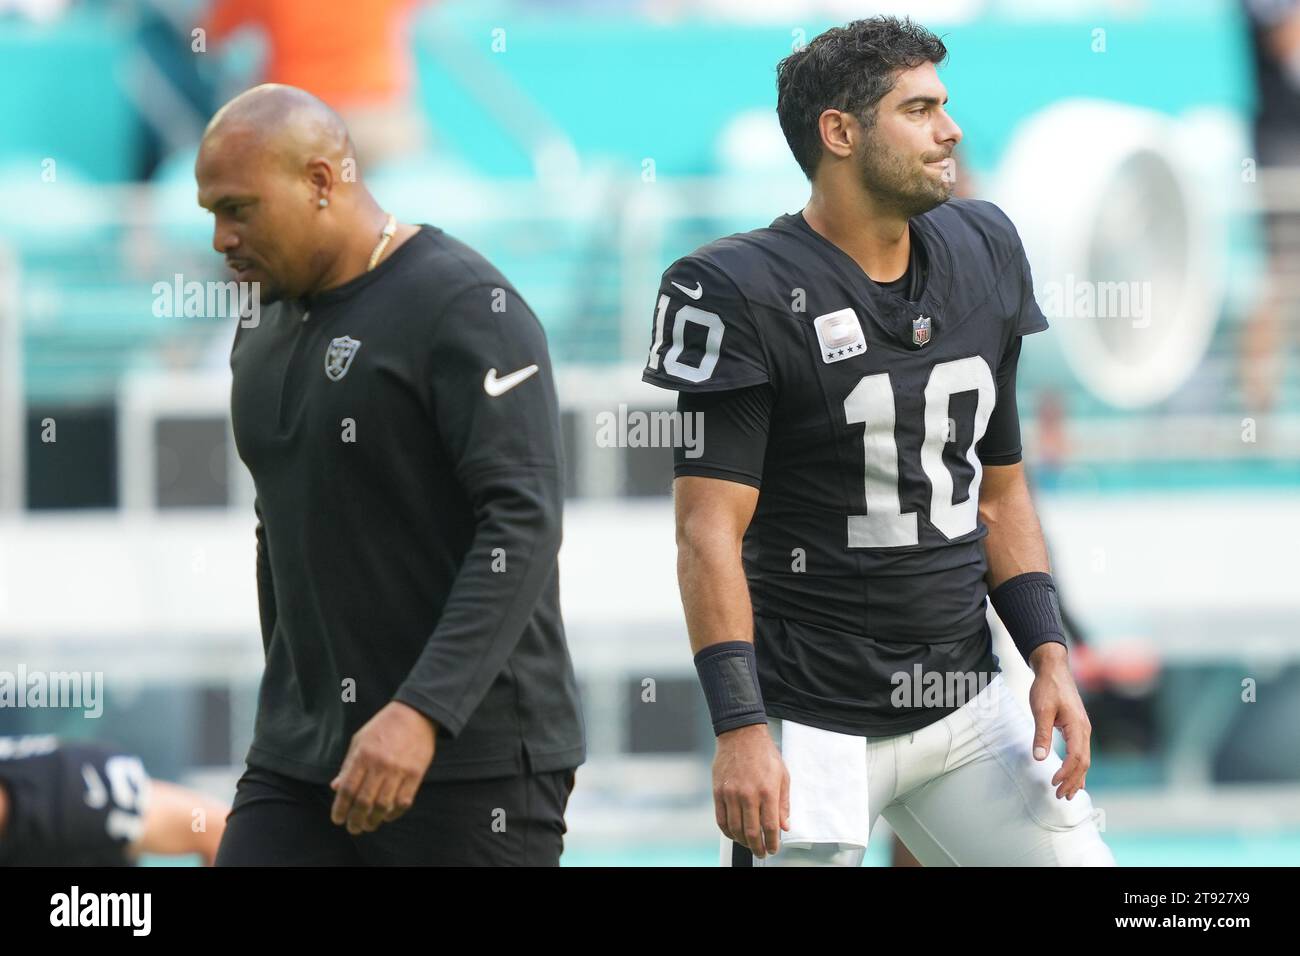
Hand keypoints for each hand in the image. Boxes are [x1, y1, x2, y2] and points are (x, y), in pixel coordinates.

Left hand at [330, 701, 436, 834]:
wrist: (416, 713)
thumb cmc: (383, 726)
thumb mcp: (360, 740)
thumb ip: (348, 765)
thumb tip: (337, 788)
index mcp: (363, 755)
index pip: (348, 789)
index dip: (340, 808)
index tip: (338, 819)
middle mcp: (380, 764)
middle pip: (364, 802)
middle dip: (356, 820)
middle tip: (353, 829)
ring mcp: (399, 770)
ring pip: (383, 806)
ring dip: (374, 821)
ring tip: (368, 826)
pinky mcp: (416, 774)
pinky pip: (403, 802)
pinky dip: (394, 814)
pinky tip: (387, 816)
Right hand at [713, 722, 789, 858]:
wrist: (741, 734)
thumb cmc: (763, 752)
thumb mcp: (783, 776)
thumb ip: (784, 803)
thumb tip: (785, 825)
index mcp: (767, 791)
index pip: (770, 827)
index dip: (772, 843)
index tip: (773, 848)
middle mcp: (748, 794)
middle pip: (751, 832)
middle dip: (757, 847)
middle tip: (761, 852)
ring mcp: (731, 794)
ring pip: (735, 829)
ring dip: (742, 842)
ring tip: (748, 844)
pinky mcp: (718, 791)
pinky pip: (721, 818)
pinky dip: (727, 831)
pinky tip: (734, 833)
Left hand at [1028, 642, 1090, 800]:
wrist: (1054, 669)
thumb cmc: (1047, 687)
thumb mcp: (1041, 710)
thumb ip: (1041, 734)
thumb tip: (1040, 758)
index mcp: (1078, 726)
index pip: (1076, 757)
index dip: (1066, 773)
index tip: (1053, 782)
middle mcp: (1085, 730)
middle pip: (1083, 762)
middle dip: (1073, 781)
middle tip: (1060, 796)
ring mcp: (1083, 729)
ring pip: (1084, 759)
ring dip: (1076, 777)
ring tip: (1068, 793)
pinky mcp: (1078, 728)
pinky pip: (1081, 752)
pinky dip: (1078, 767)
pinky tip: (1073, 778)